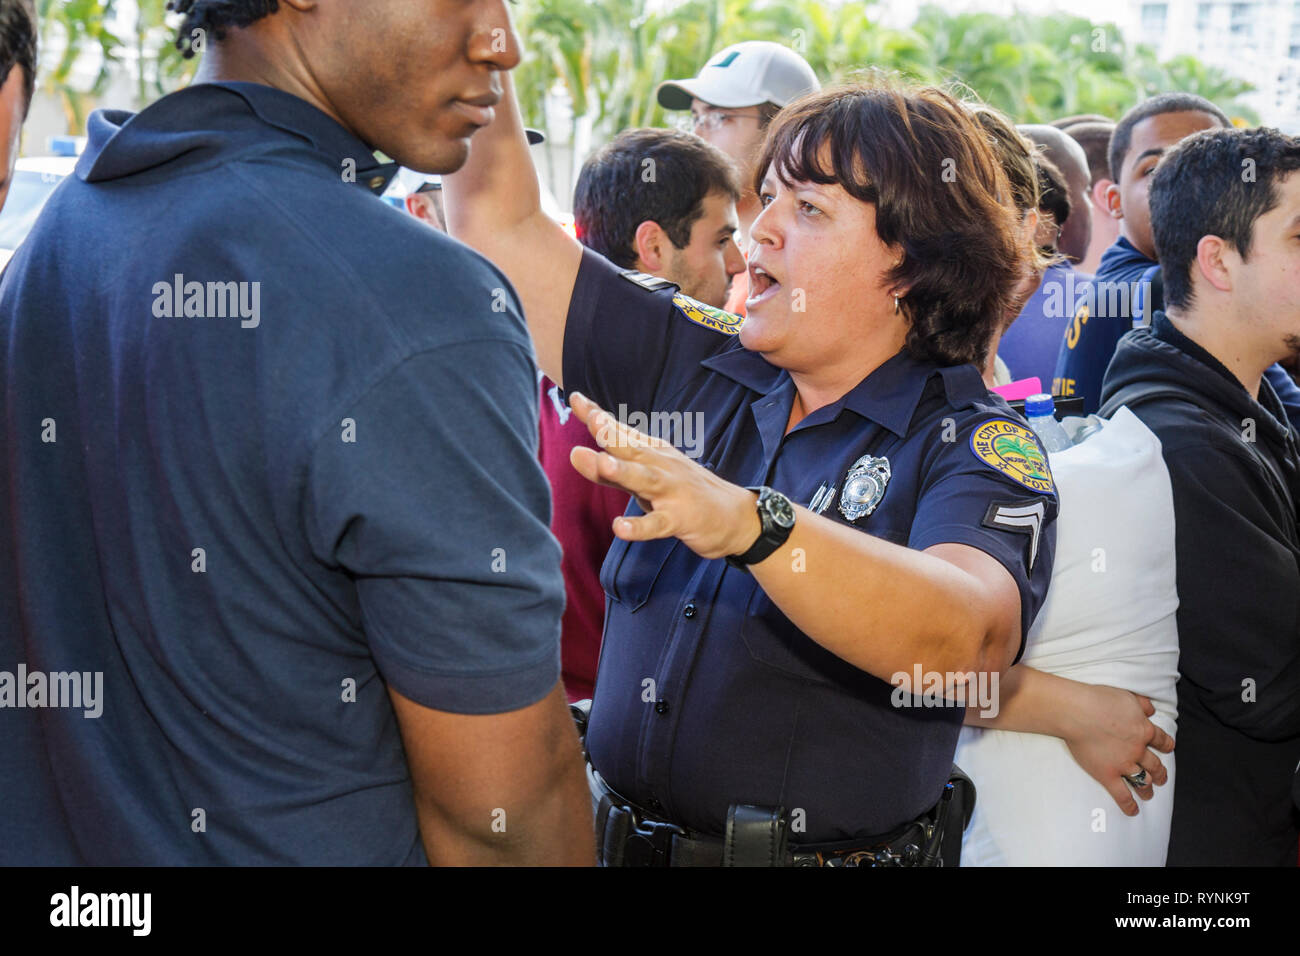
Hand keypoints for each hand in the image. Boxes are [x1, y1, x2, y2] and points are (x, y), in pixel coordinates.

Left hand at [566, 392, 759, 559]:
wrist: (735, 517)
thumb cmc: (681, 493)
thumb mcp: (643, 480)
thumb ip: (608, 471)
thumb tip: (575, 454)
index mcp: (652, 452)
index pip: (621, 431)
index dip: (596, 416)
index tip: (574, 398)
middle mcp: (661, 466)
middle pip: (633, 450)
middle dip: (613, 436)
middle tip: (594, 422)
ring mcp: (672, 492)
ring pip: (645, 480)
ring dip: (625, 472)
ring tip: (604, 465)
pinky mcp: (680, 519)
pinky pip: (658, 524)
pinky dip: (639, 527)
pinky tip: (620, 528)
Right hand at [1061, 683, 1174, 815]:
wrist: (1078, 712)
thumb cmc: (1099, 700)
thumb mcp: (1126, 696)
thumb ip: (1141, 704)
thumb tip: (1151, 710)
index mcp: (1144, 730)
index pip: (1161, 740)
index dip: (1166, 745)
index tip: (1168, 748)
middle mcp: (1138, 749)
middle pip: (1154, 764)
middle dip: (1160, 772)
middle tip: (1161, 777)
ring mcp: (1124, 764)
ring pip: (1142, 780)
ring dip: (1148, 788)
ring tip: (1148, 794)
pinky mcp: (1108, 774)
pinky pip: (1122, 794)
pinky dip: (1129, 804)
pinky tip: (1133, 810)